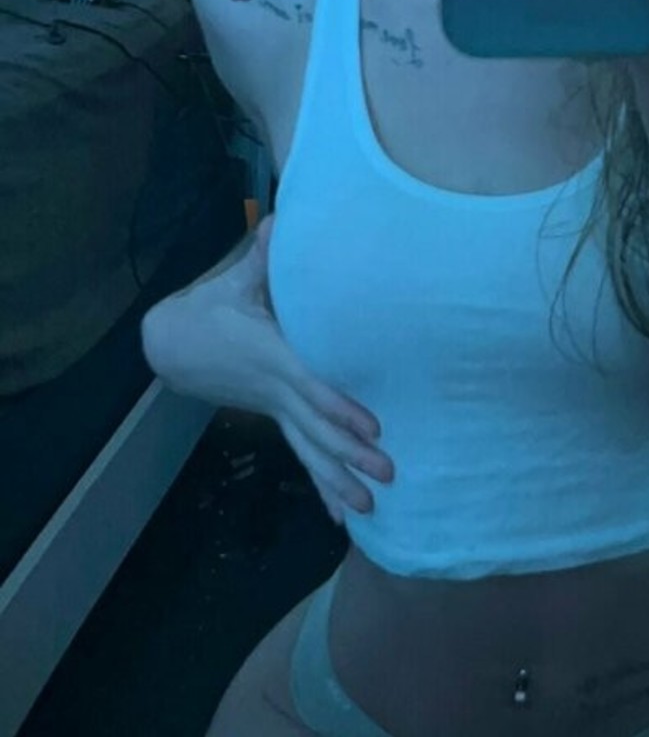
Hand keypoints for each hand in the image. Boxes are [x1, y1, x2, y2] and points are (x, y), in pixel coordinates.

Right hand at [145, 216, 393, 525]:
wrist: (172, 345)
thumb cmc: (210, 308)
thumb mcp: (233, 281)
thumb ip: (263, 258)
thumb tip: (281, 222)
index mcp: (272, 357)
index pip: (312, 386)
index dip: (340, 406)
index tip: (371, 427)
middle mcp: (276, 391)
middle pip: (317, 429)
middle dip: (352, 454)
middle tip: (388, 474)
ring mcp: (276, 409)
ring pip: (310, 451)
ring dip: (340, 479)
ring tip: (371, 507)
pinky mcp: (276, 417)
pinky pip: (302, 455)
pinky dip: (322, 484)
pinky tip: (341, 514)